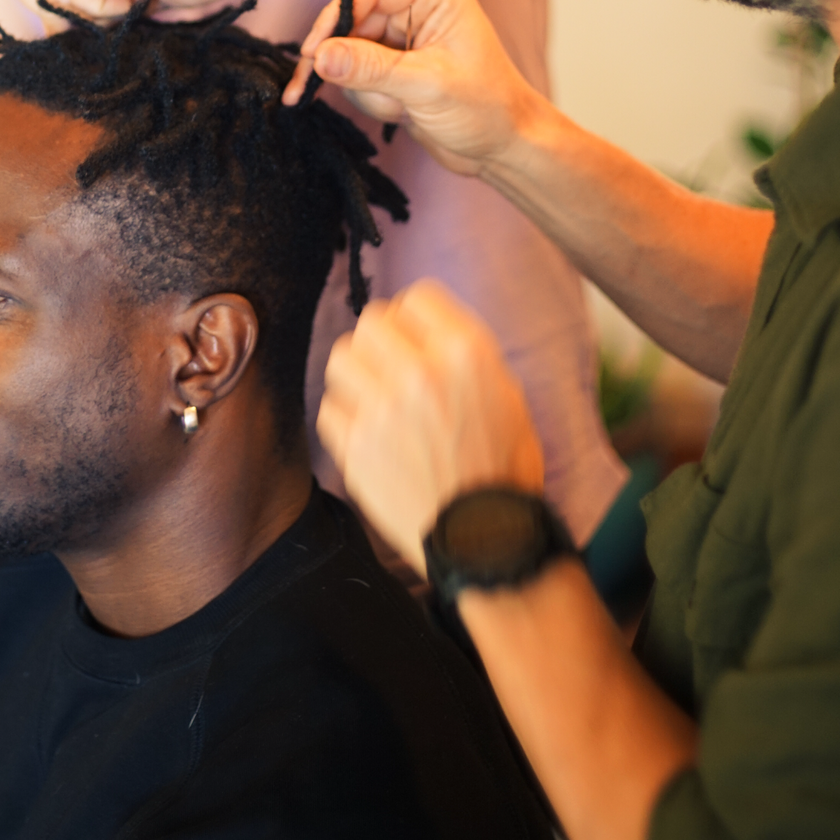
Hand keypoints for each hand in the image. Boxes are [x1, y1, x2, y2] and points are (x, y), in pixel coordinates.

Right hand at [282, 0, 536, 176]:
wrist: (503, 147)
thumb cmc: (486, 108)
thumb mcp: (426, 86)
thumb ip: (370, 68)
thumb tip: (320, 56)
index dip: (333, 19)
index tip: (314, 55)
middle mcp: (418, 7)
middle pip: (351, 21)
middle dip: (351, 64)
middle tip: (347, 93)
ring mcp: (405, 36)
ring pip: (349, 53)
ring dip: (366, 88)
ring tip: (401, 107)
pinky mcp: (396, 64)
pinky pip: (357, 75)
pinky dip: (371, 98)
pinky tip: (401, 111)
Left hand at [317, 280, 543, 571]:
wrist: (487, 541)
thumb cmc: (504, 469)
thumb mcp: (508, 396)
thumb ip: (464, 356)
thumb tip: (422, 330)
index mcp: (467, 354)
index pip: (417, 298)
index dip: (416, 319)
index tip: (416, 338)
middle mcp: (421, 373)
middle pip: (371, 322)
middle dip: (381, 342)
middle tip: (392, 367)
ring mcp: (383, 411)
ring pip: (341, 358)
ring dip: (357, 374)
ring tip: (375, 398)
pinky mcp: (356, 447)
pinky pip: (330, 409)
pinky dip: (346, 419)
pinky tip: (369, 435)